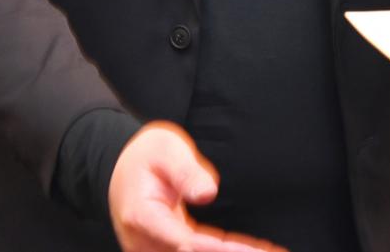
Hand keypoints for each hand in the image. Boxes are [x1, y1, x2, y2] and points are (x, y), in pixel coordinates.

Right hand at [108, 121, 286, 251]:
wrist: (120, 168)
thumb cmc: (146, 155)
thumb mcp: (165, 149)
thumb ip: (186, 171)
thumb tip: (209, 194)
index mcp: (142, 216)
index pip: (184, 241)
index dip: (219, 249)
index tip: (252, 251)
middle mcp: (143, 242)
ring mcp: (150, 251)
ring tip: (268, 251)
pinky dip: (219, 251)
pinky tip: (249, 250)